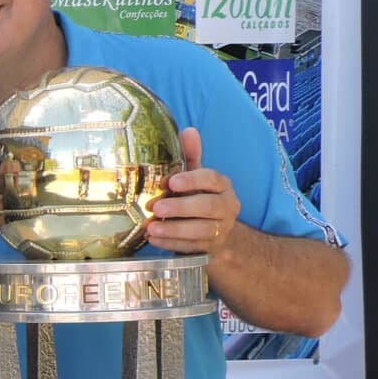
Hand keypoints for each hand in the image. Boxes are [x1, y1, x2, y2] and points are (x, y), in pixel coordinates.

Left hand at [147, 128, 240, 257]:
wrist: (217, 233)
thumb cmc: (200, 198)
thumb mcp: (196, 177)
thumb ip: (191, 157)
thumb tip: (188, 130)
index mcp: (223, 186)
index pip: (212, 179)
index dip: (192, 180)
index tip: (171, 182)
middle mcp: (227, 207)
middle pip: (208, 207)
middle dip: (181, 207)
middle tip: (155, 207)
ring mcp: (221, 230)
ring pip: (201, 230)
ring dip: (174, 229)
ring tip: (150, 227)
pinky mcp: (210, 248)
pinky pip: (192, 247)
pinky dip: (172, 243)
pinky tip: (154, 239)